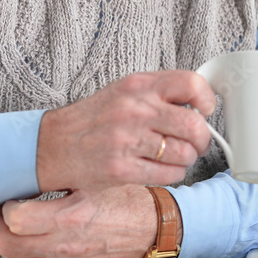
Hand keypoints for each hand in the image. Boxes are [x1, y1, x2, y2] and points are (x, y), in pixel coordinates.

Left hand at [0, 185, 158, 257]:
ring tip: (4, 228)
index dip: (7, 207)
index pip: (17, 219)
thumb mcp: (101, 181)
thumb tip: (36, 170)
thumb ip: (66, 179)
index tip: (11, 197)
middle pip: (8, 245)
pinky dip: (22, 253)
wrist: (155, 231)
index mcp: (73, 218)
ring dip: (3, 243)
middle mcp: (66, 245)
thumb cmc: (132, 204)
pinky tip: (27, 240)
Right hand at [37, 71, 215, 191]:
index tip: (205, 110)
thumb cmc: (95, 118)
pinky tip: (165, 169)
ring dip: (188, 158)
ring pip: (184, 153)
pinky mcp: (120, 169)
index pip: (191, 83)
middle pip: (193, 125)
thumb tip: (200, 101)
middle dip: (202, 138)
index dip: (206, 99)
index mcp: (139, 86)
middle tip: (198, 142)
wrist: (51, 145)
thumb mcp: (126, 91)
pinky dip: (174, 174)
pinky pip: (168, 174)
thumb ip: (161, 92)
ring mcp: (126, 140)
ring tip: (178, 157)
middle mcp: (134, 110)